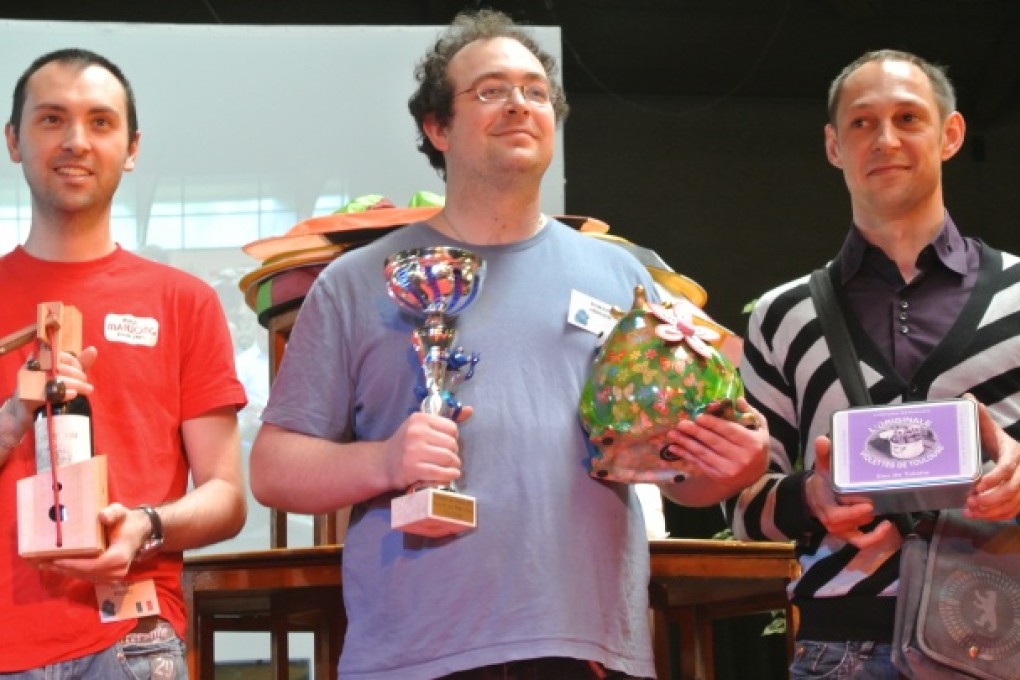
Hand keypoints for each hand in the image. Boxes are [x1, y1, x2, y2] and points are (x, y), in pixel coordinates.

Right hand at [22, 346, 97, 412]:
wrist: (27, 411)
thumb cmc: (48, 389)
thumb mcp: (65, 374)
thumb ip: (79, 363)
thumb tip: (93, 350)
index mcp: (40, 358)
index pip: (62, 355)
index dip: (76, 363)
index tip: (81, 371)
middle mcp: (32, 368)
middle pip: (61, 367)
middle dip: (78, 375)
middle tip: (86, 385)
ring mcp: (29, 382)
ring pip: (57, 379)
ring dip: (76, 384)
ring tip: (86, 390)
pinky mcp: (29, 398)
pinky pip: (49, 394)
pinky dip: (64, 394)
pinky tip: (73, 395)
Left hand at [34, 503, 147, 582]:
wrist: (138, 532)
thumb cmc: (127, 522)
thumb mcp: (121, 512)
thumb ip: (113, 513)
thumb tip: (102, 517)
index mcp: (120, 556)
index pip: (94, 565)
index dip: (74, 564)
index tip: (55, 560)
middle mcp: (117, 571)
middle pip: (86, 573)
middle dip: (63, 568)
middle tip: (41, 562)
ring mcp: (113, 577)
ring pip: (84, 576)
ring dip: (64, 571)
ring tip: (44, 564)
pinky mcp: (107, 578)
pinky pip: (87, 576)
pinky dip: (71, 571)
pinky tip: (56, 566)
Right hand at [383, 410, 469, 490]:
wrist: (384, 463)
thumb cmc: (407, 444)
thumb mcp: (422, 426)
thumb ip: (445, 420)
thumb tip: (470, 410)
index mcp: (420, 419)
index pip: (451, 428)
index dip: (453, 438)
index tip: (447, 444)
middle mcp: (416, 432)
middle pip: (451, 444)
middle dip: (454, 453)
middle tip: (450, 458)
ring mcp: (413, 450)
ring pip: (448, 458)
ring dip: (454, 465)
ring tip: (451, 467)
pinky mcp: (413, 468)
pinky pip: (440, 472)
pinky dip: (449, 475)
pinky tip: (450, 475)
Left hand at [663, 397, 768, 488]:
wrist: (756, 476)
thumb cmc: (756, 446)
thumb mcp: (760, 428)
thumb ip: (750, 413)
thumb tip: (738, 399)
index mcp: (752, 443)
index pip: (730, 431)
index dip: (713, 424)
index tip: (698, 417)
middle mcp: (741, 458)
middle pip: (714, 442)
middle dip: (695, 432)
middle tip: (681, 423)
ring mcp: (729, 469)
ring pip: (704, 453)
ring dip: (686, 443)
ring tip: (672, 434)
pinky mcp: (719, 477)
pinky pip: (699, 464)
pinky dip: (686, 455)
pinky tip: (674, 448)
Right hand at [807, 436, 895, 548]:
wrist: (813, 498)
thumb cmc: (822, 483)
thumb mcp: (821, 469)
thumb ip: (823, 456)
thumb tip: (823, 439)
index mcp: (826, 508)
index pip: (839, 516)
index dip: (854, 512)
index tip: (869, 503)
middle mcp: (833, 523)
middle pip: (853, 523)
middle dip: (866, 514)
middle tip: (880, 502)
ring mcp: (842, 531)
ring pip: (860, 533)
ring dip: (873, 523)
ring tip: (887, 511)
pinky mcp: (850, 535)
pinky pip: (863, 542)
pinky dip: (875, 537)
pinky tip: (887, 526)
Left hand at [964, 396, 1019, 520]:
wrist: (1019, 457)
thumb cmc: (1001, 444)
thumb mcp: (993, 431)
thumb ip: (982, 418)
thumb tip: (968, 398)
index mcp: (1015, 453)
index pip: (1008, 467)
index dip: (994, 478)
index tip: (977, 485)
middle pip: (1013, 489)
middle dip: (991, 498)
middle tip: (970, 502)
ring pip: (1014, 503)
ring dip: (992, 511)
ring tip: (970, 511)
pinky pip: (1013, 511)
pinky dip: (996, 516)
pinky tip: (980, 516)